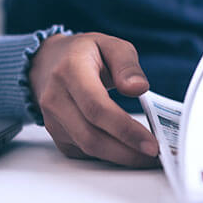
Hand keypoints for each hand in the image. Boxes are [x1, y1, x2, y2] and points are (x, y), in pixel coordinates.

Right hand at [29, 33, 159, 166]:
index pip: (97, 108)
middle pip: (91, 136)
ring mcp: (52, 118)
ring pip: (87, 148)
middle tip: (154, 154)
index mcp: (70, 71)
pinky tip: (126, 151)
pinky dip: (107, 155)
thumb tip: (138, 87)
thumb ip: (127, 65)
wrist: (48, 61)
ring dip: (119, 157)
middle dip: (126, 151)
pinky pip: (83, 152)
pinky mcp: (55, 133)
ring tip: (145, 155)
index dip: (125, 129)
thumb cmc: (83, 53)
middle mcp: (56, 97)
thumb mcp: (110, 45)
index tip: (151, 143)